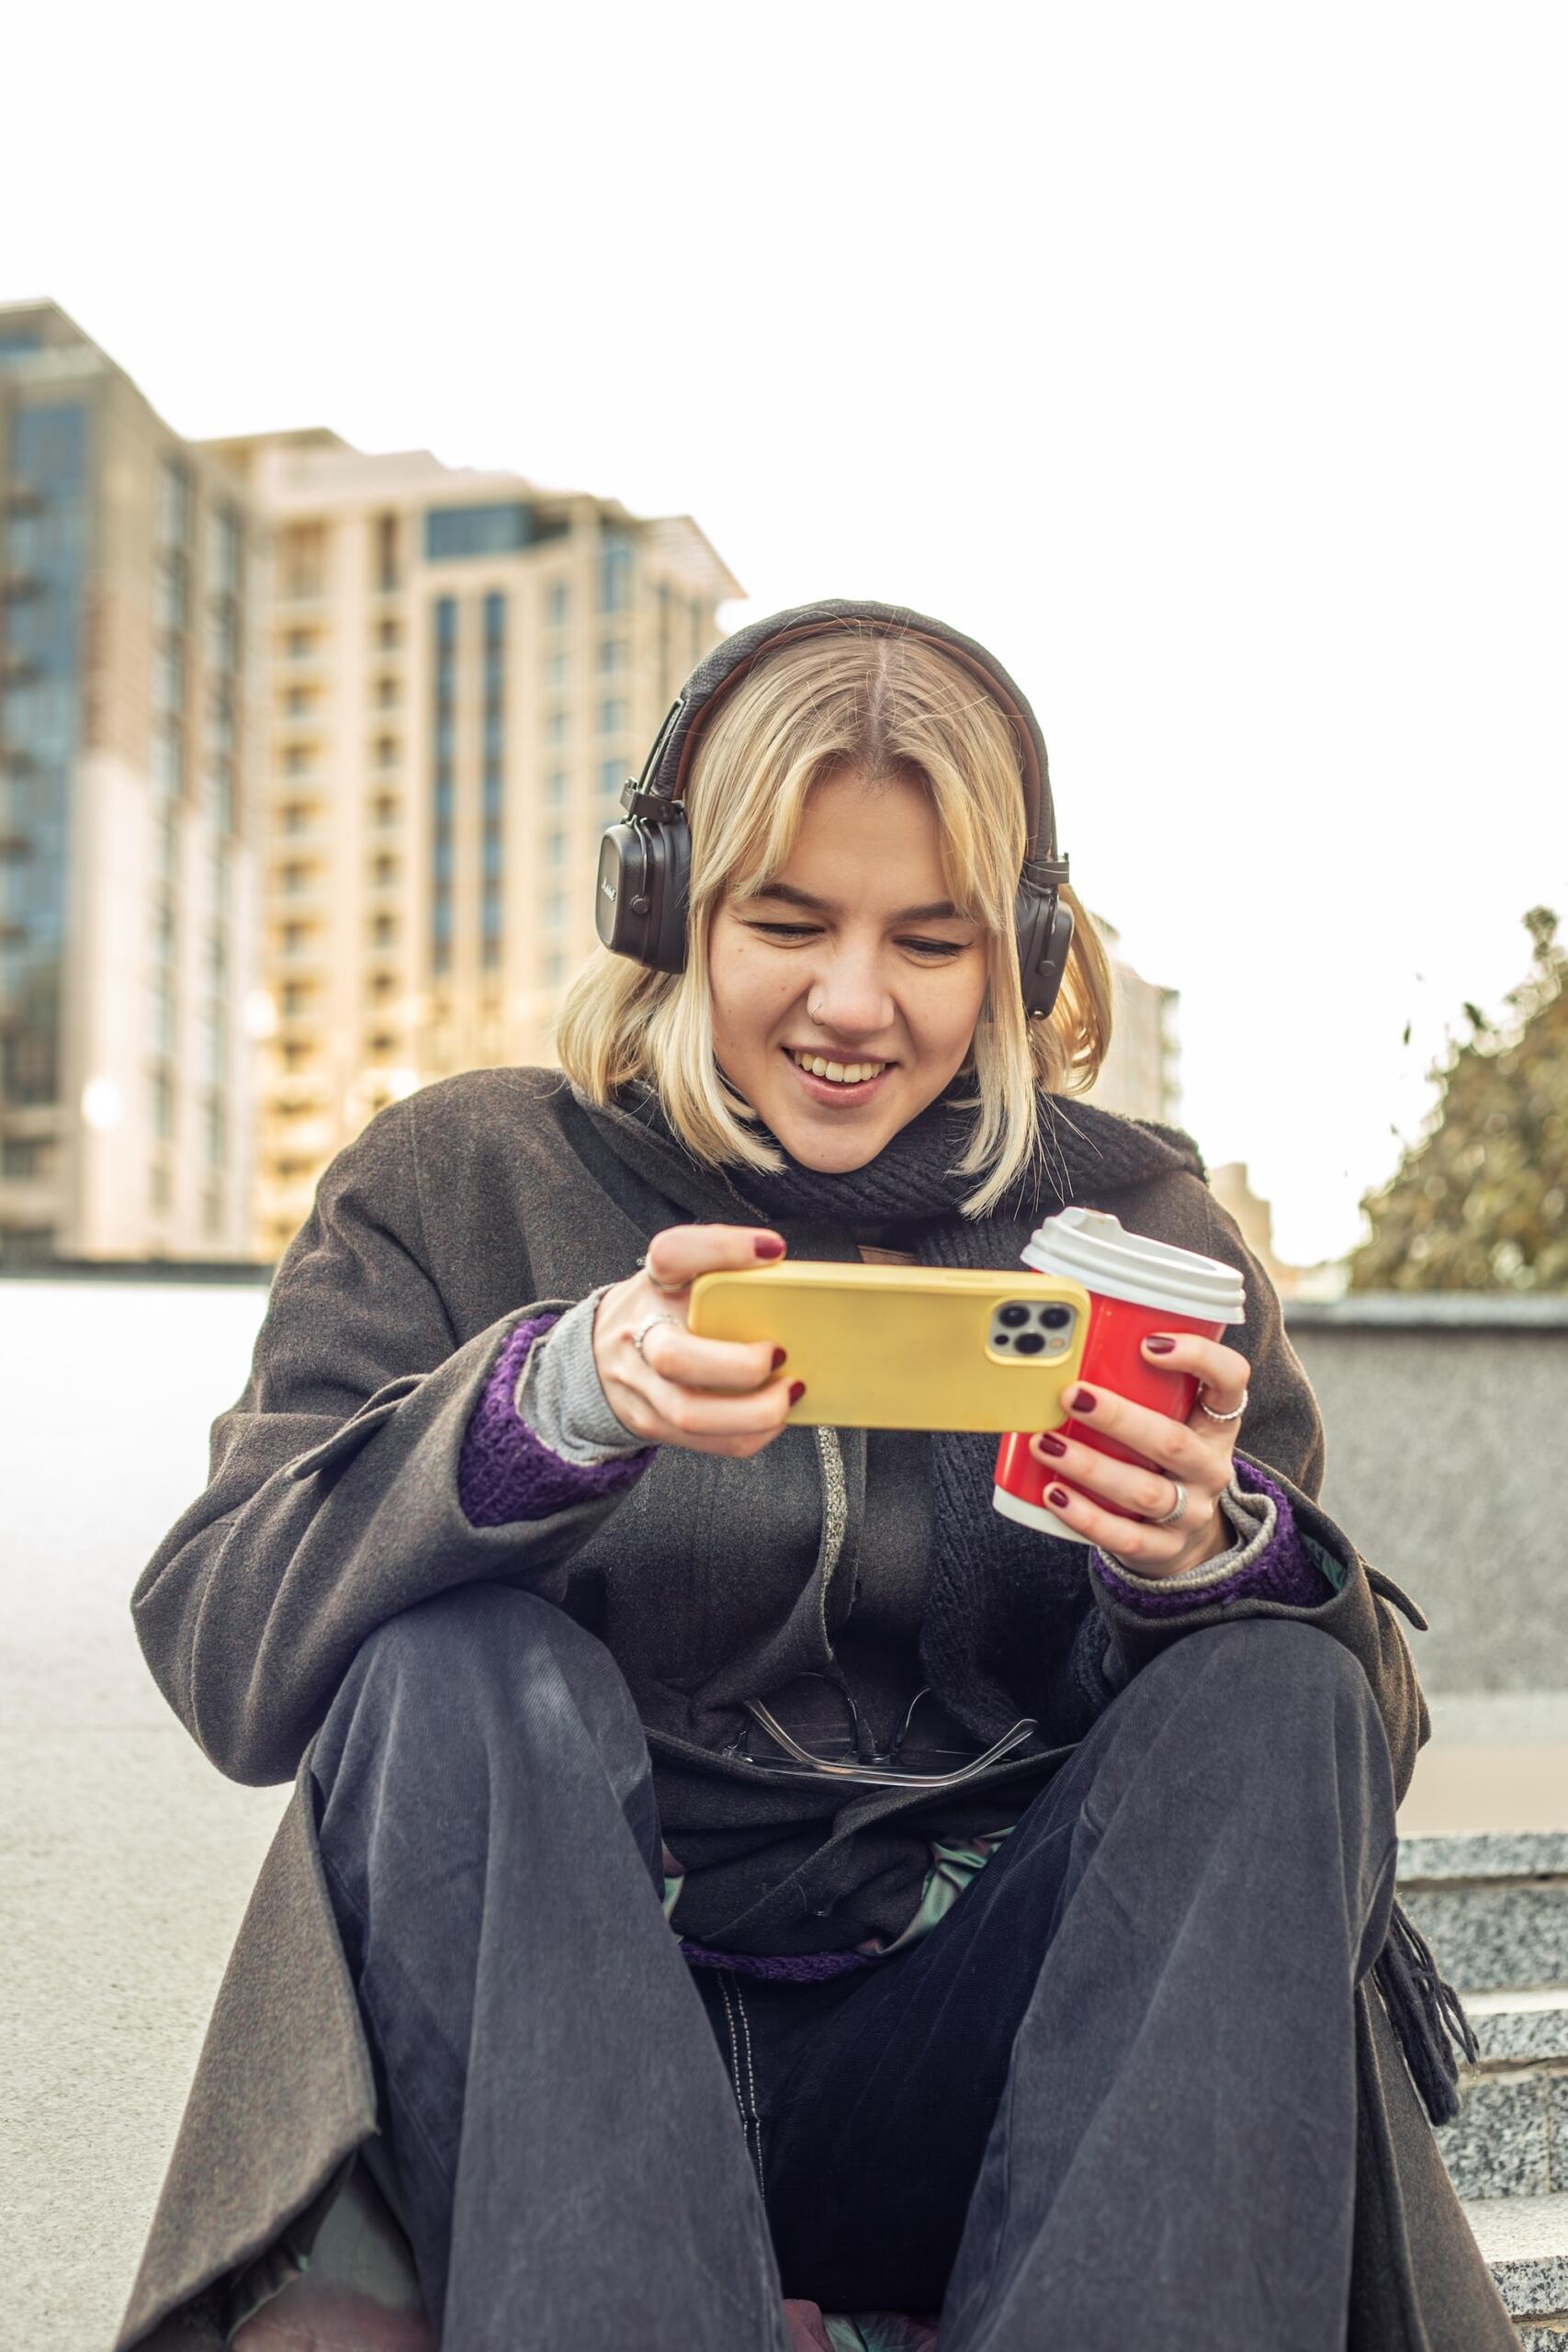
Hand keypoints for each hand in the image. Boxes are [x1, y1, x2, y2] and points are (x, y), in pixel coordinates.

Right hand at [593, 1223, 801, 1458]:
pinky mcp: (653, 1423)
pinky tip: (773, 1415)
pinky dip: (752, 1433)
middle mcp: (640, 1333)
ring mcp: (641, 1385)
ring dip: (754, 1411)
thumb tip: (790, 1282)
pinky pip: (709, 1442)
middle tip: (778, 1353)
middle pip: (675, 1357)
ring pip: (691, 1414)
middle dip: (740, 1366)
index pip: (673, 1254)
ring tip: (788, 1391)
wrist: (601, 1352)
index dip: (723, 1249)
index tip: (769, 1250)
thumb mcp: (681, 1277)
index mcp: (654, 1283)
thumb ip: (724, 1273)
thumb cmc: (659, 1310)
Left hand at [1026, 1334, 1252, 1576]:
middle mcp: (1211, 1468)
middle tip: (1071, 1396)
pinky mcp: (1164, 1549)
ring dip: (1091, 1467)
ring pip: (1145, 1492)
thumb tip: (1062, 1348)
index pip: (1231, 1381)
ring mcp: (1192, 1513)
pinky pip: (1126, 1537)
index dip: (1200, 1358)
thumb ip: (1139, 1389)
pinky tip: (1054, 1495)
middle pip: (1174, 1442)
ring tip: (1046, 1444)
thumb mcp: (1171, 1421)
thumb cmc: (1161, 1461)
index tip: (1149, 1343)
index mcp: (1217, 1424)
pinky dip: (1086, 1517)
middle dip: (1119, 1418)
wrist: (1185, 1539)